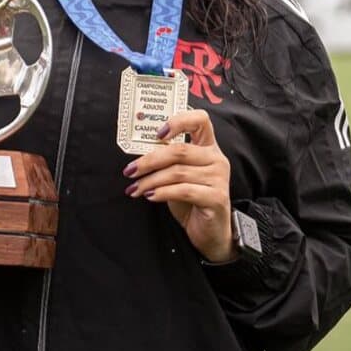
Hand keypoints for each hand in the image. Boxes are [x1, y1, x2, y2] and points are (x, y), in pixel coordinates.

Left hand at [123, 110, 235, 263]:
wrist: (210, 231)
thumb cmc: (192, 200)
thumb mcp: (179, 176)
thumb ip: (168, 161)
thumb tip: (139, 154)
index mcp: (209, 147)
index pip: (200, 119)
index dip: (178, 121)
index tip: (157, 134)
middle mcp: (217, 159)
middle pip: (179, 150)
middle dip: (149, 160)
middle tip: (130, 170)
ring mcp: (219, 178)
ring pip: (177, 172)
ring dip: (150, 181)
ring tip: (135, 188)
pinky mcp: (216, 197)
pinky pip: (183, 191)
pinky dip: (162, 192)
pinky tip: (150, 196)